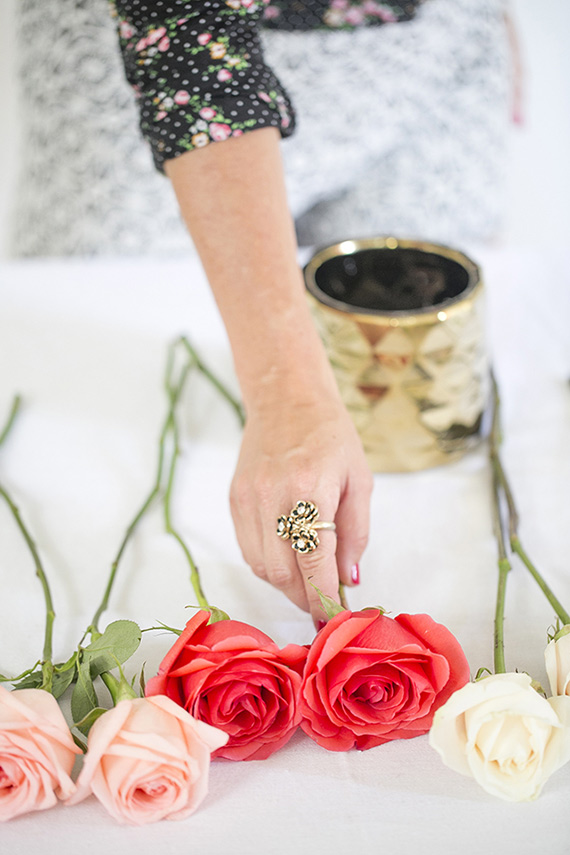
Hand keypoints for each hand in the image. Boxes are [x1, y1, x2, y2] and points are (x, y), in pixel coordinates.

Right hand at [230, 394, 372, 625]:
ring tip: (308, 586)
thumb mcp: (359, 480)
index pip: (315, 562)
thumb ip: (356, 533)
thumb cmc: (331, 435)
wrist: (286, 398)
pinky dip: (269, 566)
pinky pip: (249, 550)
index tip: (335, 619)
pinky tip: (288, 561)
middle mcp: (272, 497)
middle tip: (325, 609)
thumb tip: (349, 579)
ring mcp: (247, 499)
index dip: (325, 598)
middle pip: (284, 573)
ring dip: (287, 587)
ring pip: (262, 568)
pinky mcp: (235, 500)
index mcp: (310, 489)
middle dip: (306, 600)